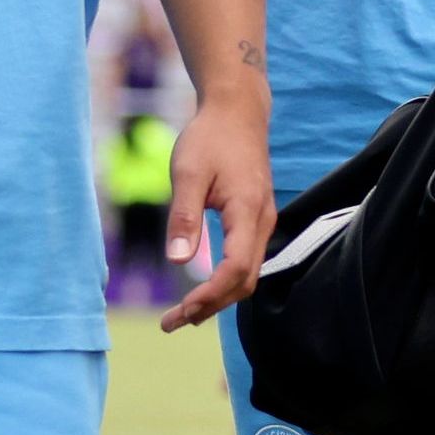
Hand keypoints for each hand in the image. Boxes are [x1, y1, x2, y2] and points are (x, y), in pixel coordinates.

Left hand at [153, 90, 274, 333]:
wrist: (237, 111)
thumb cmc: (210, 138)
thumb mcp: (187, 172)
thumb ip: (184, 217)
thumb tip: (179, 262)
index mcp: (248, 211)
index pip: (236, 269)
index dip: (210, 295)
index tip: (181, 312)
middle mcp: (262, 222)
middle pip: (244, 281)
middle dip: (211, 306)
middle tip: (172, 323)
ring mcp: (262, 222)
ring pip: (247, 274)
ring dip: (218, 298)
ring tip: (183, 315)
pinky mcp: (255, 220)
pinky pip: (246, 261)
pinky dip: (225, 282)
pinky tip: (202, 289)